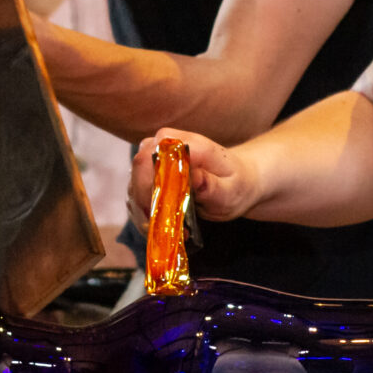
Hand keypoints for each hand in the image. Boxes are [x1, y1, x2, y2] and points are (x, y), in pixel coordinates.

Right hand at [139, 128, 256, 220]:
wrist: (238, 180)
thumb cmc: (236, 185)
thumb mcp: (230, 191)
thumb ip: (211, 185)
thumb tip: (194, 176)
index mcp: (186, 143)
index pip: (151, 157)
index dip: (148, 185)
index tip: (162, 213)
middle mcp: (166, 145)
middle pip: (138, 170)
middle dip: (147, 203)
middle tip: (166, 226)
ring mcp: (155, 157)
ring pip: (134, 184)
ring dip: (146, 211)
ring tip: (169, 228)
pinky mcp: (150, 172)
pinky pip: (137, 194)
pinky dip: (147, 213)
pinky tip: (164, 225)